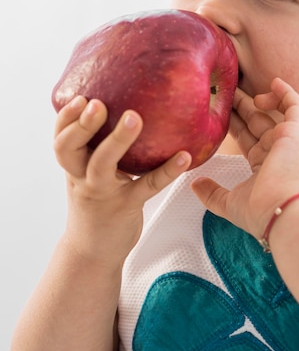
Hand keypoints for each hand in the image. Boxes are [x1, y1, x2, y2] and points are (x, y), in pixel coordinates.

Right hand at [53, 96, 191, 263]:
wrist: (92, 252)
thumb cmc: (96, 203)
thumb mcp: (87, 175)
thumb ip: (96, 149)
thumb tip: (123, 108)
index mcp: (73, 166)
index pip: (61, 139)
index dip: (66, 119)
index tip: (80, 98)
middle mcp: (82, 177)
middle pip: (69, 149)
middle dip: (82, 125)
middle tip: (97, 103)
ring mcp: (102, 193)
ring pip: (102, 165)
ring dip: (117, 140)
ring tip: (134, 118)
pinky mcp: (126, 207)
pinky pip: (147, 186)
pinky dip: (167, 170)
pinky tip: (184, 156)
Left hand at [191, 77, 298, 239]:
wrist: (280, 212)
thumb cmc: (258, 210)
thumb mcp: (228, 202)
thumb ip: (212, 193)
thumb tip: (194, 185)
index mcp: (262, 163)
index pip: (246, 136)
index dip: (234, 122)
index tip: (219, 110)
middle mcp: (276, 149)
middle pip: (258, 119)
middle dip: (243, 105)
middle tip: (226, 91)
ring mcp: (287, 140)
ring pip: (278, 110)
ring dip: (264, 98)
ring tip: (245, 92)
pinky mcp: (296, 132)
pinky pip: (296, 106)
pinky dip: (287, 92)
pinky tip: (274, 82)